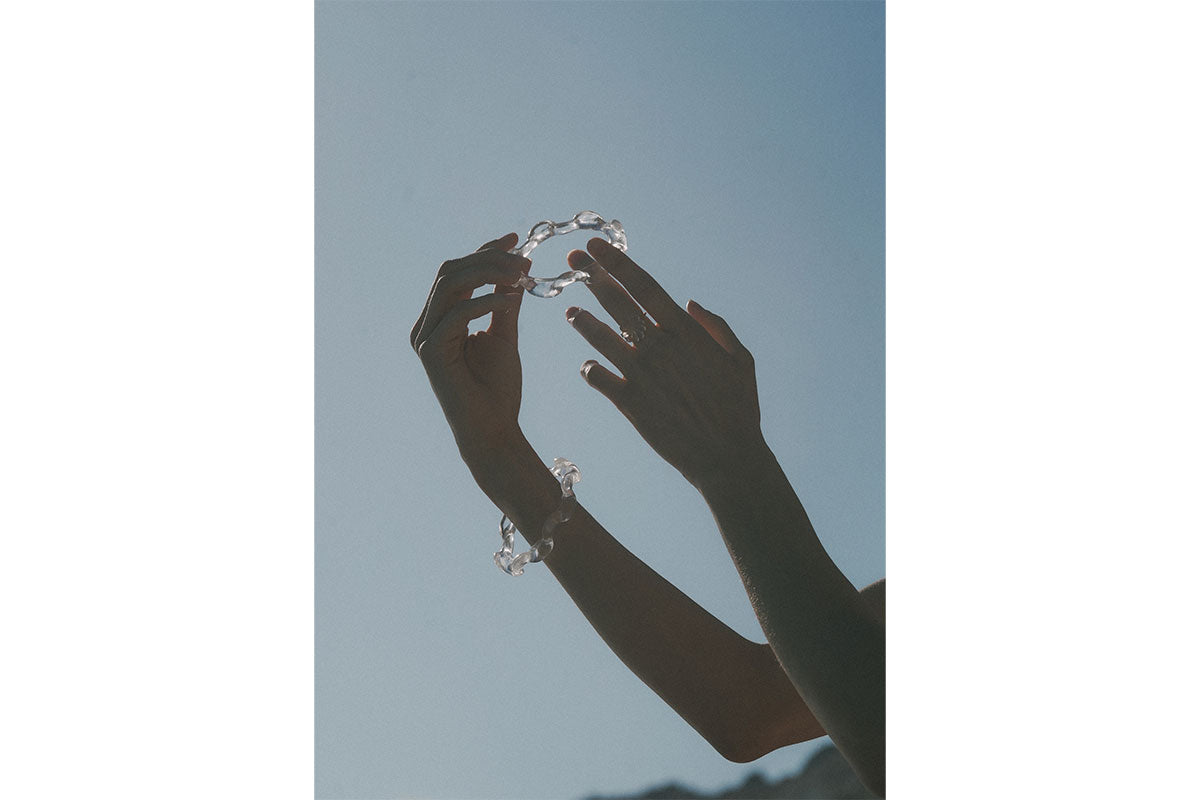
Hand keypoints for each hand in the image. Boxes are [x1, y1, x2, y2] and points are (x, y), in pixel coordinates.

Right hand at [411, 233, 531, 459]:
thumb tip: (516, 268)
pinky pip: (458, 312)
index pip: (458, 272)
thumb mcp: (505, 334)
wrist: (493, 429)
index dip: (484, 250)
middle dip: (488, 258)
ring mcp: (424, 337)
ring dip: (488, 273)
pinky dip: (487, 300)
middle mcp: (426, 324)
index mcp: (440, 318)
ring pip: (450, 285)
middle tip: (523, 258)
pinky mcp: (430, 352)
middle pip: (451, 271)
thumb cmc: (497, 388)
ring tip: (520, 274)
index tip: (516, 239)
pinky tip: (513, 300)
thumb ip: (505, 302)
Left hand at [565, 239, 767, 489]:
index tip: (596, 246)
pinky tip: (590, 366)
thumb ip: (716, 327)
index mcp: (686, 332)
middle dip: (592, 277)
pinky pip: (598, 377)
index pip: (644, 286)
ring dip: (583, 321)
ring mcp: (641, 375)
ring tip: (571, 312)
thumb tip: (688, 303)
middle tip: (572, 262)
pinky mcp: (629, 403)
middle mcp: (659, 347)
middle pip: (617, 302)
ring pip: (599, 337)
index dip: (617, 263)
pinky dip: (590, 369)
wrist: (726, 457)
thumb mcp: (740, 360)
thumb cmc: (739, 408)